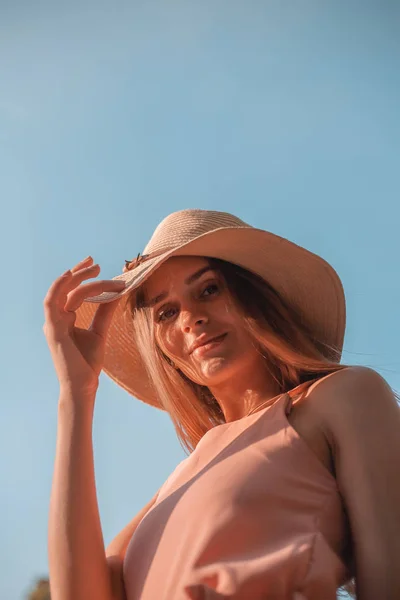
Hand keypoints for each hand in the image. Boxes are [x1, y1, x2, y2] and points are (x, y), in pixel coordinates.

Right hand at [43, 256, 125, 398]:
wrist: (83, 385)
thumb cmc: (88, 362)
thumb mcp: (100, 331)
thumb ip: (105, 311)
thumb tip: (118, 292)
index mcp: (64, 319)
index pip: (72, 292)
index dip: (83, 277)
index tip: (99, 267)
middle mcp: (56, 319)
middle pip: (65, 288)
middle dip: (79, 272)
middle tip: (96, 263)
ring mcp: (52, 324)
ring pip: (61, 292)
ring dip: (75, 277)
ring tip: (94, 268)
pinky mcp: (53, 330)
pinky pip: (51, 304)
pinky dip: (59, 288)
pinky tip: (72, 278)